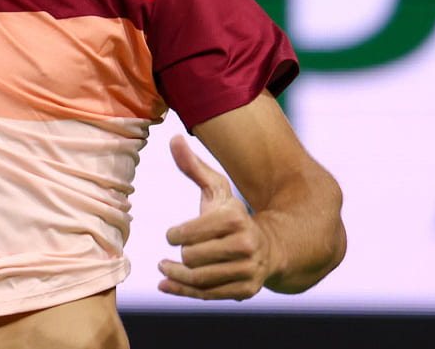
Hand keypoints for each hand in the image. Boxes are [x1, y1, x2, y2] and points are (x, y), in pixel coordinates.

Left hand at [158, 135, 273, 300]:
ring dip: (175, 274)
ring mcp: (247, 270)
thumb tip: (174, 138)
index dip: (175, 234)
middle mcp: (246, 245)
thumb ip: (194, 166)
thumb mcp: (217, 189)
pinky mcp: (245, 291)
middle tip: (180, 250)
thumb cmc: (234, 216)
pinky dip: (182, 292)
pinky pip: (206, 295)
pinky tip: (164, 285)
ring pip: (198, 278)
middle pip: (191, 257)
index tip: (173, 234)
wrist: (269, 247)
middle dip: (182, 253)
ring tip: (164, 267)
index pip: (189, 233)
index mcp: (235, 218)